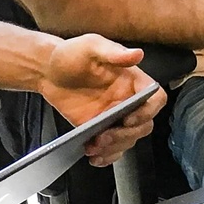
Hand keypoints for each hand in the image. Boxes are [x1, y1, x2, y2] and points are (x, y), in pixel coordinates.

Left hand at [38, 35, 163, 165]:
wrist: (48, 71)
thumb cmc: (70, 55)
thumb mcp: (90, 46)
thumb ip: (113, 52)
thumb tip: (137, 54)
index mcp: (132, 81)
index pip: (155, 99)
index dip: (148, 111)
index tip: (128, 118)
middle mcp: (128, 101)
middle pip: (143, 126)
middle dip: (125, 135)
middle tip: (104, 136)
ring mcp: (115, 118)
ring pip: (128, 140)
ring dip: (114, 147)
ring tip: (93, 147)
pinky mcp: (100, 130)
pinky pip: (112, 148)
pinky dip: (107, 156)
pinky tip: (94, 157)